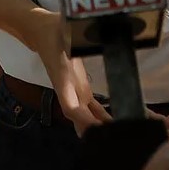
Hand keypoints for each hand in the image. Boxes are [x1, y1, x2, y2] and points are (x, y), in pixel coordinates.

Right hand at [31, 12, 111, 134]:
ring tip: (127, 134)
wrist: (41, 31)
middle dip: (97, 133)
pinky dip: (104, 117)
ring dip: (103, 127)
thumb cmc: (54, 30)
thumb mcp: (66, 29)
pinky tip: (119, 123)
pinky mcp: (81, 90)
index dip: (84, 120)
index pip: (71, 108)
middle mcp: (68, 91)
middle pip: (81, 121)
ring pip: (87, 118)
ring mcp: (75, 93)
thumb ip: (78, 34)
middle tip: (119, 140)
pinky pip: (92, 109)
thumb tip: (98, 29)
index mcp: (63, 79)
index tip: (99, 131)